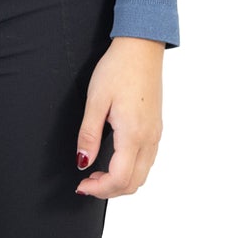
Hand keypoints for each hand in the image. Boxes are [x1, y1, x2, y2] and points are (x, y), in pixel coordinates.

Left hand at [73, 36, 164, 197]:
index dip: (98, 189)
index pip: (119, 179)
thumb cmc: (118, 69)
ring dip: (120, 181)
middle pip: (134, 183)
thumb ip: (89, 135)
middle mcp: (149, 138)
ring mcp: (156, 134)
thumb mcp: (95, 100)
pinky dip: (130, 170)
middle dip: (109, 190)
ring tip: (97, 172)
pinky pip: (147, 161)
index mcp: (133, 134)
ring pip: (143, 174)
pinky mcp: (156, 127)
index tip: (81, 184)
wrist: (141, 47)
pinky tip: (114, 159)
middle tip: (87, 182)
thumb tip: (83, 162)